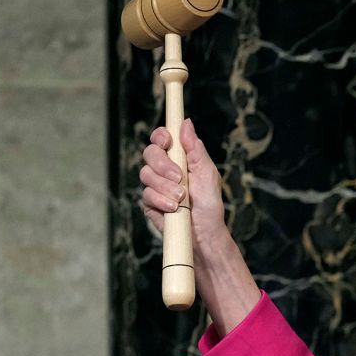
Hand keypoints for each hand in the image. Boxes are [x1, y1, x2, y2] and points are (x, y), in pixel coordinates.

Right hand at [138, 118, 226, 248]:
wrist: (205, 233)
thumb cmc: (209, 203)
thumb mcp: (207, 173)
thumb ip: (195, 149)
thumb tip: (186, 123)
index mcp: (179, 159)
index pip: (161, 139)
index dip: (160, 136)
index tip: (166, 142)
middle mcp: (164, 170)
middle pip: (150, 154)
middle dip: (163, 165)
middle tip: (179, 177)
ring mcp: (155, 186)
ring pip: (146, 175)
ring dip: (165, 187)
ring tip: (182, 198)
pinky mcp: (150, 203)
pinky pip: (146, 195)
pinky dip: (161, 201)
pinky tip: (174, 208)